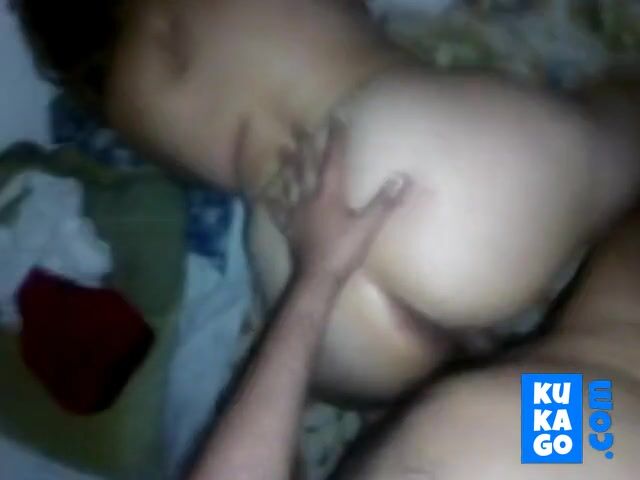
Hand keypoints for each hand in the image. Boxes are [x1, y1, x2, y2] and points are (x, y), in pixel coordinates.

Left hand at [268, 120, 410, 282]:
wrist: (317, 277)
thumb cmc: (344, 251)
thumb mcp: (368, 226)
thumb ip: (384, 202)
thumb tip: (403, 177)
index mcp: (330, 194)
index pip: (334, 160)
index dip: (336, 139)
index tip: (337, 118)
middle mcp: (310, 197)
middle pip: (306, 166)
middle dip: (305, 146)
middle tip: (299, 128)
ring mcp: (296, 213)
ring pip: (290, 184)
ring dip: (287, 166)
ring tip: (281, 150)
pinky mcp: (289, 228)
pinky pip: (278, 212)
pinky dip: (272, 203)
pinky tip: (265, 197)